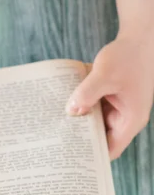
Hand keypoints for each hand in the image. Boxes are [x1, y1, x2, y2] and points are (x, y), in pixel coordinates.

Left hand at [66, 34, 153, 159]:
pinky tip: (63, 104)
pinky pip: (94, 107)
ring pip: (95, 122)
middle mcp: (125, 118)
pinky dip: (81, 105)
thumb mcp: (105, 75)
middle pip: (100, 137)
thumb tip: (70, 111)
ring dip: (79, 120)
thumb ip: (87, 94)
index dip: (92, 155)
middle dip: (80, 137)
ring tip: (54, 125)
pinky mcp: (112, 97)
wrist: (141, 38)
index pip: (110, 150)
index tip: (70, 156)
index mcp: (130, 120)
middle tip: (55, 140)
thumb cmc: (128, 56)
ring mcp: (118, 107)